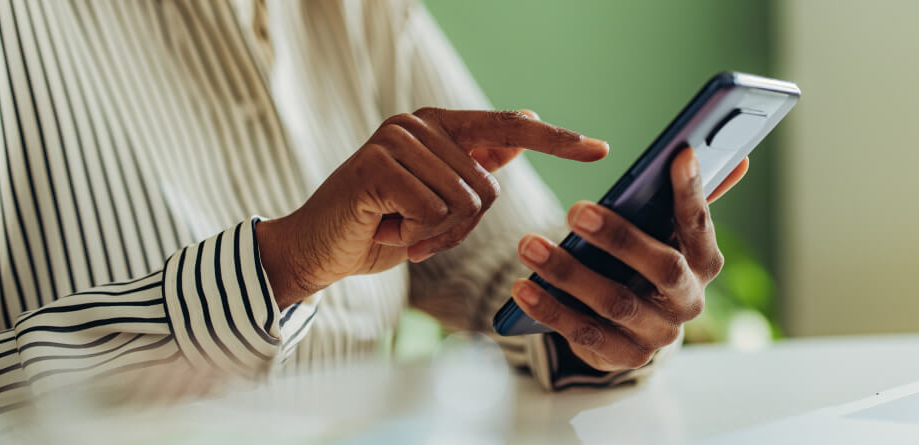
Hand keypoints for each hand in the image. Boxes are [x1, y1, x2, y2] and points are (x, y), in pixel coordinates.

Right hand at [257, 108, 608, 308]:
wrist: (319, 250)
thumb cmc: (381, 226)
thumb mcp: (437, 198)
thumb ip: (474, 165)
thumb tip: (523, 129)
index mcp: (439, 127)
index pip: (508, 129)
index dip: (557, 141)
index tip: (599, 148)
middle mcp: (418, 124)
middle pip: (486, 188)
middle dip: (459, 228)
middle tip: (418, 232)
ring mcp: (395, 139)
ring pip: (462, 203)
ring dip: (435, 235)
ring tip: (398, 228)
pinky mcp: (375, 164)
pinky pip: (431, 211)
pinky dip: (415, 236)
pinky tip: (385, 228)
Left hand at [510, 148, 747, 370]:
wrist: (631, 330)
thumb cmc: (645, 263)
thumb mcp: (664, 232)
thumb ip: (691, 197)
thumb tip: (738, 157)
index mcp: (704, 263)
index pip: (700, 225)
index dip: (693, 192)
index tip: (679, 155)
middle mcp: (688, 300)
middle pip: (662, 268)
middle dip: (619, 237)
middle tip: (576, 209)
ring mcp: (657, 334)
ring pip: (615, 302)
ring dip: (568, 272)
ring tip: (529, 245)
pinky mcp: (623, 357)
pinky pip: (584, 334)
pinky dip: (551, 310)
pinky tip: (523, 287)